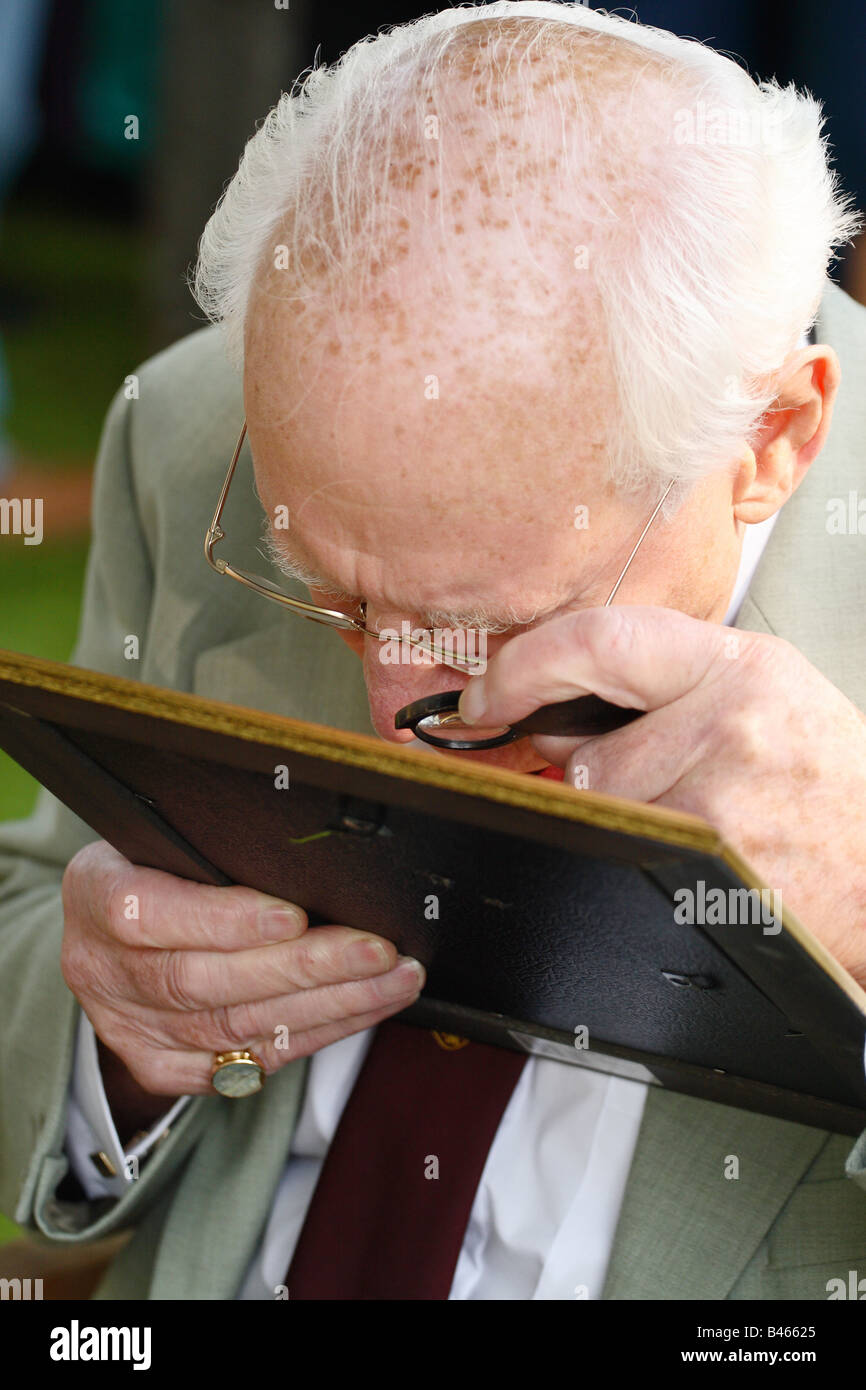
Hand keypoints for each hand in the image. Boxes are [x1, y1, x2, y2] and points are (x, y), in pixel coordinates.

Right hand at [61, 840, 424, 1099]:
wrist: (107, 932)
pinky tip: (362, 1012)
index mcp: (97, 897)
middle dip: (306, 968)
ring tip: (394, 980)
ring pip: (237, 1028)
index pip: (152, 916)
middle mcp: (104, 971)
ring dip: (329, 1006)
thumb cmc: (152, 867)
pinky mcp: (161, 1067)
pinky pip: (245, 1064)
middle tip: (378, 952)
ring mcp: (130, 1028)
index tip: (295, 915)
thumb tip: (306, 854)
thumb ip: (212, 849)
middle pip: (208, 982)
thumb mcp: (158, 838)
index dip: (226, 920)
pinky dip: (312, 1038)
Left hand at [459, 605, 865, 985]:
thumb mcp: (765, 694)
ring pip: (605, 813)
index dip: (524, 665)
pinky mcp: (712, 869)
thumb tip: (552, 702)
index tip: (488, 693)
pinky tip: (704, 855)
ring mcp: (719, 803)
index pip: (600, 639)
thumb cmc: (833, 781)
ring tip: (701, 816)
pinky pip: (629, 860)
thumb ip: (664, 683)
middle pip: (586, 752)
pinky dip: (648, 860)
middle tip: (647, 778)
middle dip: (589, 770)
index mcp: (737, 666)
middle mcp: (729, 724)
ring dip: (628, 819)